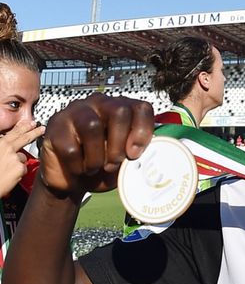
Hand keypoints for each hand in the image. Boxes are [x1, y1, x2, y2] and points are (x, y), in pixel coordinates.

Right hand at [0, 120, 45, 196]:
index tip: (30, 123)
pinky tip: (9, 176)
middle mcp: (7, 148)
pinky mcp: (20, 168)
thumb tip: (7, 143)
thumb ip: (2, 148)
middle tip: (41, 128)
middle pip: (24, 138)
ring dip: (17, 163)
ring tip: (7, 170)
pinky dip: (17, 173)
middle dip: (34, 132)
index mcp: (0, 143)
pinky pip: (22, 169)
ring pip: (22, 158)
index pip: (13, 132)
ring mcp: (14, 157)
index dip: (23, 127)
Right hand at [39, 93, 153, 196]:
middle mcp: (100, 103)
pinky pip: (70, 146)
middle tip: (113, 164)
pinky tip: (78, 169)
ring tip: (95, 168)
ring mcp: (75, 111)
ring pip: (92, 126)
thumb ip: (137, 153)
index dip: (142, 131)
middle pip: (119, 111)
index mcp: (122, 109)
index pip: (142, 108)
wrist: (73, 181)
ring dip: (97, 156)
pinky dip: (78, 165)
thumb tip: (150, 153)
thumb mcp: (125, 162)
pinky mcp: (55, 125)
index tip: (135, 154)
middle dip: (119, 144)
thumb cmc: (104, 167)